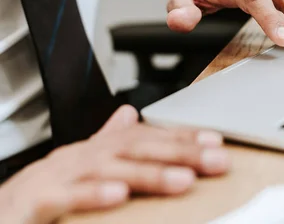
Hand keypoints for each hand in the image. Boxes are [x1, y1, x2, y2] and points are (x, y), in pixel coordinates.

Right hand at [0, 106, 228, 223]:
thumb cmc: (37, 195)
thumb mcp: (79, 168)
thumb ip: (106, 142)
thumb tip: (129, 115)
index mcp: (93, 152)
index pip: (143, 138)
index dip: (180, 138)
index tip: (215, 141)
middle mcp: (78, 158)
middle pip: (134, 148)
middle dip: (179, 152)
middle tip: (216, 158)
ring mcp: (56, 177)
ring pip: (108, 169)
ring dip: (148, 173)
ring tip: (184, 179)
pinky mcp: (35, 201)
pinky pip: (65, 198)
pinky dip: (92, 194)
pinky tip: (118, 195)